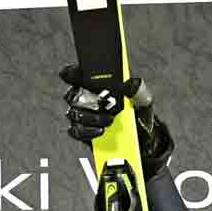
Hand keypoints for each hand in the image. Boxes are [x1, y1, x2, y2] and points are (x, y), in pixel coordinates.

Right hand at [60, 65, 174, 175]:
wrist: (142, 138)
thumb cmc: (138, 114)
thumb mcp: (143, 100)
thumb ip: (138, 91)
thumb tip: (130, 84)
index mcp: (96, 84)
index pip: (79, 74)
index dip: (70, 73)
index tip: (68, 74)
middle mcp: (85, 98)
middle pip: (72, 96)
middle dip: (85, 100)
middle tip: (102, 104)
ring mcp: (82, 115)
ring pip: (74, 114)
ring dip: (90, 118)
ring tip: (108, 120)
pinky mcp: (82, 131)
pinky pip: (76, 131)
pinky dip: (87, 132)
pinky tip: (100, 130)